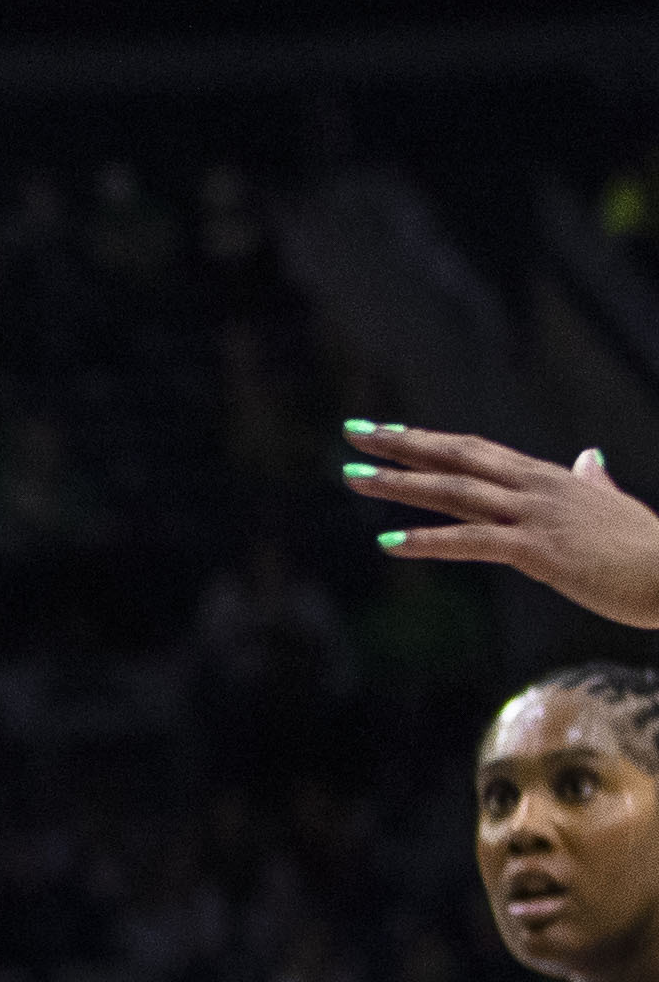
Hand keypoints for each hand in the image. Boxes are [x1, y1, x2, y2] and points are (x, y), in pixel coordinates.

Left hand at [344, 423, 658, 627]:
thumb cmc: (650, 550)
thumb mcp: (616, 508)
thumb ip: (595, 483)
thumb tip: (590, 459)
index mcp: (551, 479)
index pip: (477, 450)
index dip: (431, 440)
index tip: (388, 431)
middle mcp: (538, 488)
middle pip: (458, 457)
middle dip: (402, 444)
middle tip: (353, 433)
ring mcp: (537, 517)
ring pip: (455, 492)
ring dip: (399, 484)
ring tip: (352, 477)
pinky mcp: (540, 551)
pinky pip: (473, 542)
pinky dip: (428, 541)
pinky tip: (389, 543)